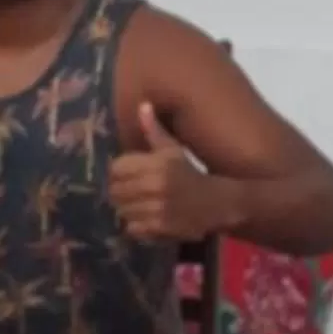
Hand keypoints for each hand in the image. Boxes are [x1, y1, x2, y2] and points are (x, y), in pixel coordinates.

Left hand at [108, 103, 227, 244]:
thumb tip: (143, 105)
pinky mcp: (159, 228)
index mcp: (155, 164)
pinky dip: (136, 225)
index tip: (127, 175)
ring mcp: (156, 209)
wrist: (217, 202)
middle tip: (132, 192)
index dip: (118, 172)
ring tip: (140, 205)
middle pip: (115, 191)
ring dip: (127, 209)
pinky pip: (132, 228)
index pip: (116, 168)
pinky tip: (147, 219)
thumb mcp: (174, 150)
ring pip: (121, 210)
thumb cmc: (190, 173)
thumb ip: (154, 130)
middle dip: (120, 192)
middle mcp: (154, 185)